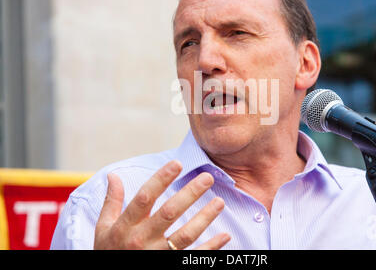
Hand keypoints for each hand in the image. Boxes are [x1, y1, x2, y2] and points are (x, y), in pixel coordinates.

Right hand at [94, 160, 229, 249]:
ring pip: (185, 236)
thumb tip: (113, 175)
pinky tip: (225, 235)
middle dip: (190, 194)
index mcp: (126, 226)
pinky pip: (193, 258)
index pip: (145, 197)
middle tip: (208, 177)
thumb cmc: (108, 252)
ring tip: (220, 202)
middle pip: (169, 213)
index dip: (161, 179)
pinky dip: (211, 248)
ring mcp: (157, 256)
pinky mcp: (169, 267)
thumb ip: (112, 202)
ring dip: (204, 218)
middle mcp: (142, 240)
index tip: (177, 163)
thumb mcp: (103, 229)